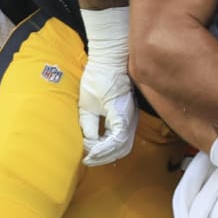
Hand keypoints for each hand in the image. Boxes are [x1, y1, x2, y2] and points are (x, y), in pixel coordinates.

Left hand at [79, 7, 135, 165]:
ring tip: (93, 154)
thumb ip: (89, 125)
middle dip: (104, 157)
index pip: (114, 144)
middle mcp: (130, 119)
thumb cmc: (99, 76)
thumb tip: (88, 143)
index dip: (99, 153)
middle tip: (88, 159)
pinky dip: (113, 144)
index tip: (85, 156)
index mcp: (121, 116)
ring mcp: (132, 117)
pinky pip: (124, 135)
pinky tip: (101, 143)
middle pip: (122, 148)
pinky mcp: (128, 114)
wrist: (111, 57)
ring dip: (109, 152)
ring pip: (125, 144)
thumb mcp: (87, 103)